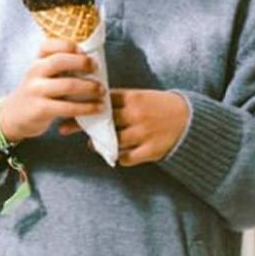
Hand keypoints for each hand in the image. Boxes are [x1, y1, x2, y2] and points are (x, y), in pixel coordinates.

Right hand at [0, 39, 105, 142]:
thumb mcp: (41, 74)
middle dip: (82, 63)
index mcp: (37, 60)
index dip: (70, 46)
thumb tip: (89, 60)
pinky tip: (97, 108)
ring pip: (67, 85)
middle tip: (97, 68)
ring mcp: (37, 91)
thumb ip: (57, 66)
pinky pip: (68, 107)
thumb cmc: (36, 93)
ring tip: (102, 90)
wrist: (13, 116)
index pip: (50, 45)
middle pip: (60, 61)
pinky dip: (86, 107)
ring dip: (89, 87)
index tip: (85, 52)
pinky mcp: (41, 109)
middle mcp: (35, 72)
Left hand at [62, 87, 188, 166]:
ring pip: (112, 142)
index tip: (67, 107)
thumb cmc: (161, 108)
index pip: (102, 101)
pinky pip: (126, 158)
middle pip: (102, 121)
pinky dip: (119, 157)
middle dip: (81, 125)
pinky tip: (116, 154)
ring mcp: (143, 133)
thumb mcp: (142, 97)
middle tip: (64, 128)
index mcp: (134, 98)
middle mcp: (136, 115)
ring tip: (93, 144)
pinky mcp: (151, 150)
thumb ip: (120, 101)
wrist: (190, 121)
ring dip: (100, 144)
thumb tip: (93, 105)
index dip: (83, 104)